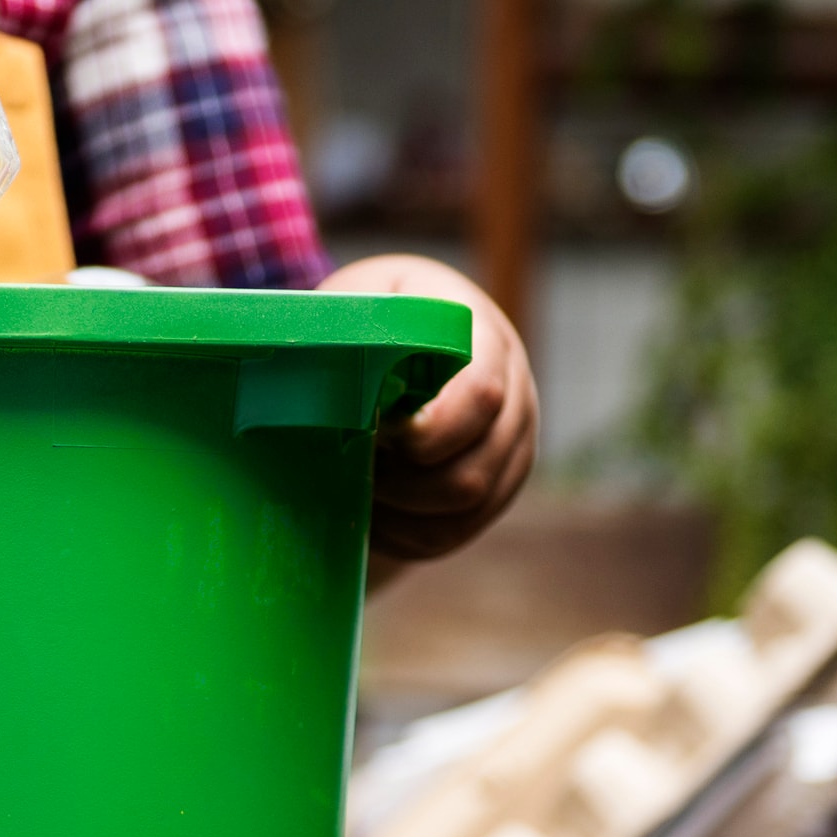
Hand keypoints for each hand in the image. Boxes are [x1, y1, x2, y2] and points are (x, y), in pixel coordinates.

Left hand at [325, 252, 535, 570]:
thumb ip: (356, 331)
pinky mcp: (498, 481)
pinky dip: (409, 534)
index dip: (429, 429)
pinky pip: (458, 530)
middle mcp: (515, 389)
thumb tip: (321, 383)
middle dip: (405, 484)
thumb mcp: (362, 301)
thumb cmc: (374, 314)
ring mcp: (514, 440)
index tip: (375, 432)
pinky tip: (372, 517)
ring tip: (360, 490)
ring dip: (405, 511)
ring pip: (470, 507)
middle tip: (358, 469)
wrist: (407, 328)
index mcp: (483, 335)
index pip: (482, 394)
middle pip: (475, 468)